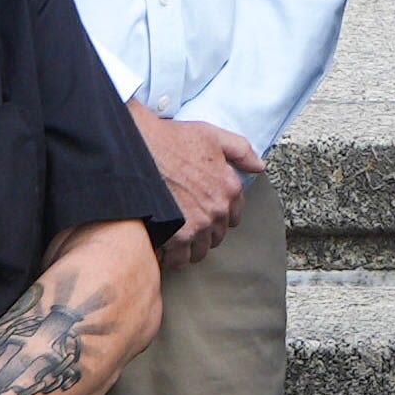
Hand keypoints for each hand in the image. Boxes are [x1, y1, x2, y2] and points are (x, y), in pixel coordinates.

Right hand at [129, 100, 257, 253]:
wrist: (136, 150)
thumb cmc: (171, 140)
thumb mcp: (212, 135)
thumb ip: (240, 150)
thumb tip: (259, 166)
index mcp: (229, 188)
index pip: (233, 217)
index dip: (218, 215)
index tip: (203, 211)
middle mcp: (217, 209)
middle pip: (216, 236)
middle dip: (203, 232)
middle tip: (184, 223)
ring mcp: (198, 225)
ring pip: (199, 251)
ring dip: (188, 247)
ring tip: (173, 237)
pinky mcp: (176, 236)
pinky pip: (179, 259)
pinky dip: (170, 256)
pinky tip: (162, 246)